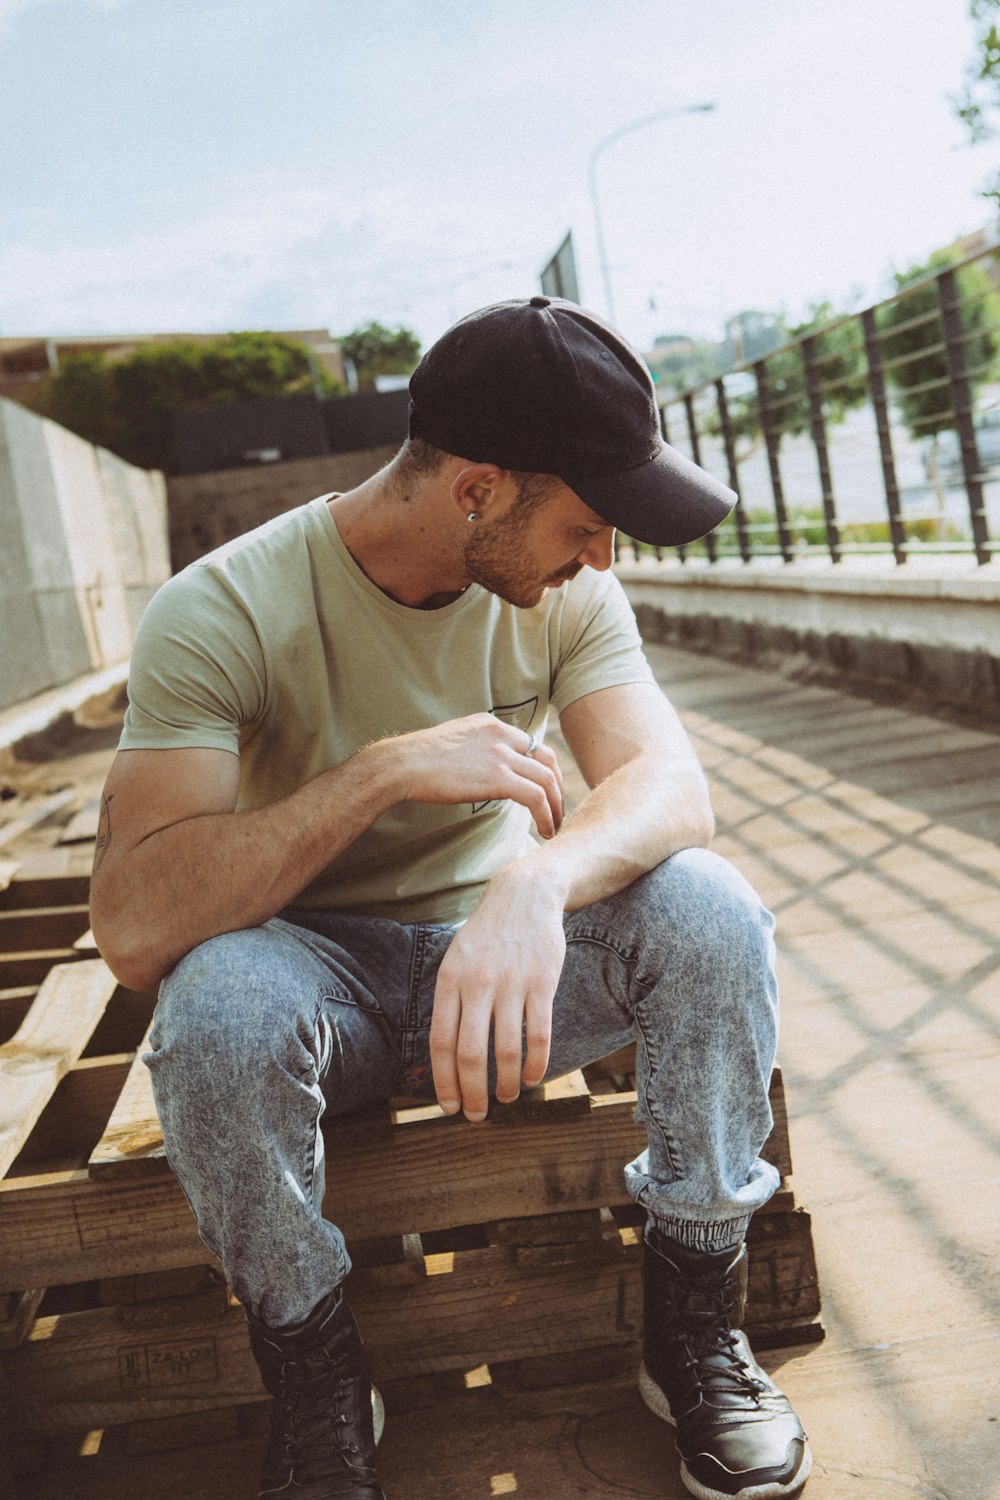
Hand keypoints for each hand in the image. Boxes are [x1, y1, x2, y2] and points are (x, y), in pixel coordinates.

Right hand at [388, 713, 563, 838]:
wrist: (403, 764)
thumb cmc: (418, 759)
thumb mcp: (454, 741)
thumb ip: (475, 748)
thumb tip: (481, 767)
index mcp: (491, 725)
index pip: (532, 744)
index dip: (545, 769)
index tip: (546, 790)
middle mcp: (502, 736)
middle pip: (547, 760)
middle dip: (557, 787)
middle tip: (558, 810)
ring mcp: (501, 755)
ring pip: (547, 780)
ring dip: (556, 806)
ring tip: (555, 827)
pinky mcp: (498, 777)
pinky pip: (536, 797)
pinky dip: (546, 815)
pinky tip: (545, 830)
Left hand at [430, 869, 566, 1121]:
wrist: (525, 894)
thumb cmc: (487, 935)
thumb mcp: (456, 959)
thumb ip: (450, 1001)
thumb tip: (444, 1054)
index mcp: (449, 980)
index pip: (441, 1042)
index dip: (444, 1080)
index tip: (448, 1106)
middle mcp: (477, 984)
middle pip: (470, 1054)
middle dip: (472, 1093)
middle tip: (476, 1115)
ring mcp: (511, 983)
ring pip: (505, 1050)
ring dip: (505, 1085)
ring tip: (506, 1098)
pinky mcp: (543, 982)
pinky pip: (539, 1035)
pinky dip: (535, 1065)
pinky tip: (532, 1078)